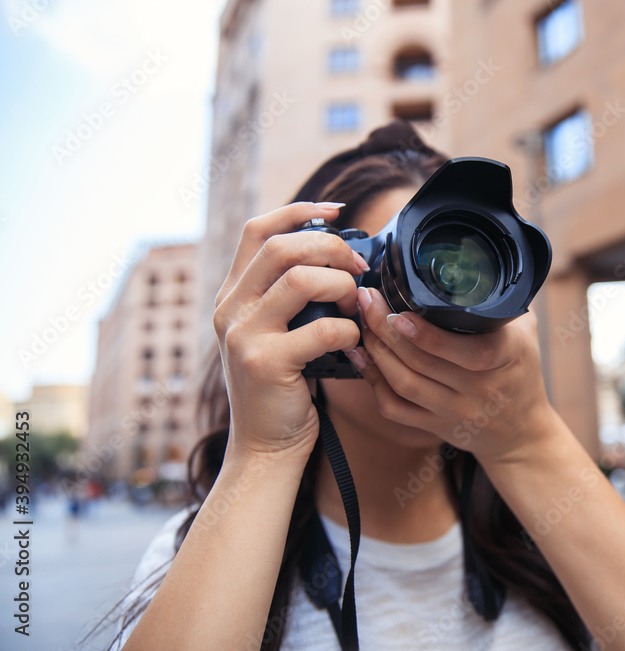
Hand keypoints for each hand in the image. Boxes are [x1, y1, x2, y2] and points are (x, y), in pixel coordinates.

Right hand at [212, 201, 367, 458]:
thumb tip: (344, 256)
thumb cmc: (285, 387)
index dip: (299, 211)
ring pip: (302, 280)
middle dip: (331, 248)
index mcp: (233, 295)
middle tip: (360, 266)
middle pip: (282, 246)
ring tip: (358, 305)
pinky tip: (355, 345)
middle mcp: (230, 309)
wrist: (265, 446)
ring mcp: (243, 336)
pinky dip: (350, 332)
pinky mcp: (265, 363)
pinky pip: (323, 329)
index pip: (258, 230)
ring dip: (343, 286)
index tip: (338, 212)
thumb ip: (294, 296)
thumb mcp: (278, 333)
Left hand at [345, 287, 557, 465]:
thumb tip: (485, 261)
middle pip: (423, 362)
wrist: (522, 432)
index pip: (471, 351)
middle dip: (386, 328)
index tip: (401, 312)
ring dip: (377, 350)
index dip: (429, 335)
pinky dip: (374, 382)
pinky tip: (361, 357)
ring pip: (404, 383)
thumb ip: (505, 304)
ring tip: (362, 321)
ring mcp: (456, 411)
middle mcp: (480, 388)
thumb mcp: (526, 336)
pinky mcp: (436, 427)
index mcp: (506, 359)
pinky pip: (397, 409)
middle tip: (367, 298)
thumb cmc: (521, 373)